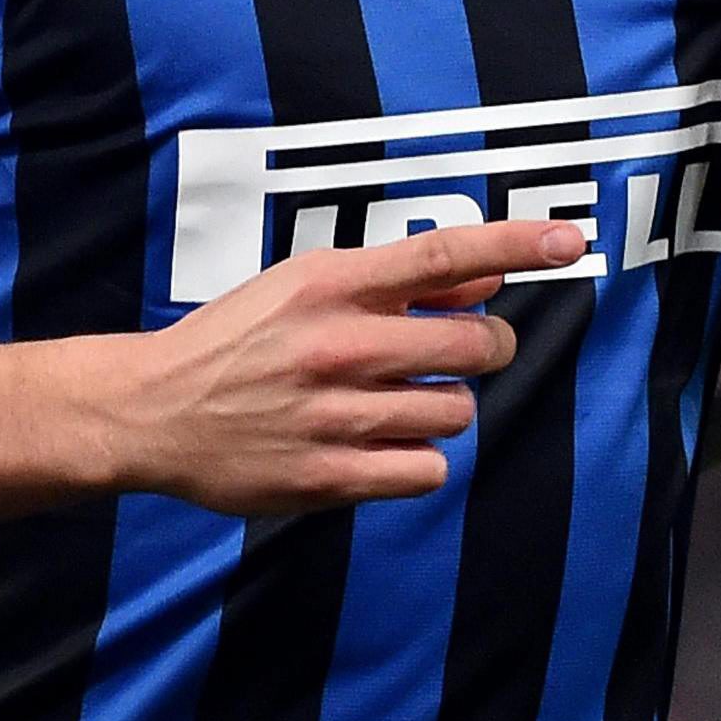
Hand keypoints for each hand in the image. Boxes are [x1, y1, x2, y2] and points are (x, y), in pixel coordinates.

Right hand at [76, 218, 582, 514]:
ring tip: (403, 400)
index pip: (442, 254)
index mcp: (330, 284)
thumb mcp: (305, 284)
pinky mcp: (326, 477)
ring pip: (456, 410)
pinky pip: (426, 471)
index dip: (514, 245)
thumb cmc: (238, 339)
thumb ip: (395, 283)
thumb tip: (481, 282)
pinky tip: (384, 444)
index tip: (569, 242)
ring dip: (446, 405)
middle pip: (473, 344)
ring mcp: (332, 414)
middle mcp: (337, 344)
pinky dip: (419, 459)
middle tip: (464, 351)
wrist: (152, 410)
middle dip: (486, 347)